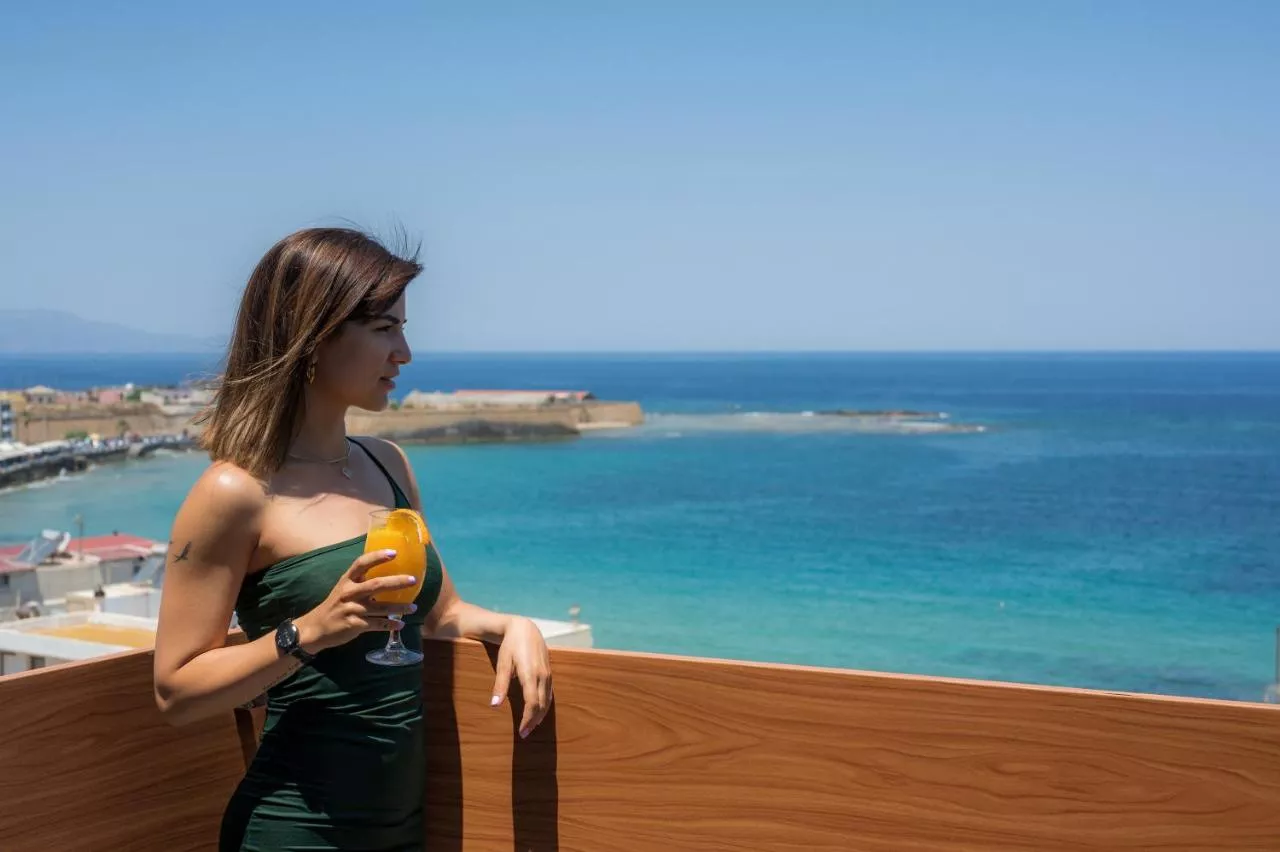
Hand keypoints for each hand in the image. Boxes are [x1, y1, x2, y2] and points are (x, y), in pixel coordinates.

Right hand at [295, 548, 419, 652]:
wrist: (316, 628)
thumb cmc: (335, 605)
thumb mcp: (344, 588)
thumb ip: (360, 581)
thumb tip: (387, 574)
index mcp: (347, 580)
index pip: (361, 563)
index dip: (377, 557)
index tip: (394, 552)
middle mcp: (349, 592)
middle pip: (376, 585)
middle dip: (396, 582)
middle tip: (413, 580)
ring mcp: (352, 609)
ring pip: (380, 607)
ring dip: (399, 608)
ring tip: (414, 608)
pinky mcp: (354, 625)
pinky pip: (377, 624)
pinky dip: (390, 625)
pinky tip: (400, 625)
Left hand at [490, 616, 552, 737]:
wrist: (524, 628)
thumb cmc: (510, 645)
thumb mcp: (503, 663)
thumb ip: (500, 685)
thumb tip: (494, 705)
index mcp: (530, 675)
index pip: (532, 704)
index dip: (528, 720)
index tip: (521, 732)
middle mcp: (542, 676)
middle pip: (542, 705)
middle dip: (534, 721)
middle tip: (525, 734)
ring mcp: (548, 674)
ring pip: (547, 700)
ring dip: (540, 715)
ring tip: (531, 726)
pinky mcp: (549, 672)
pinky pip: (549, 694)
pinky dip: (544, 705)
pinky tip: (538, 711)